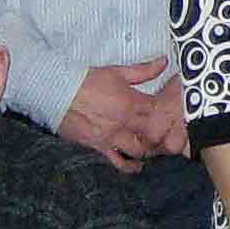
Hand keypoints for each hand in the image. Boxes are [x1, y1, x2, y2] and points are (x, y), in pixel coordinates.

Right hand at [61, 60, 182, 167]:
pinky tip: (137, 165)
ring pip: (141, 150)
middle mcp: (125, 122)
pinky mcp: (99, 147)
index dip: (171, 112)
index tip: (173, 112)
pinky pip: (119, 162)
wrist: (56, 92)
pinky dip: (131, 166)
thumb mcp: (117, 72)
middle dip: (164, 133)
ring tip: (153, 147)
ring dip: (150, 150)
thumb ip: (143, 70)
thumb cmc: (85, 80)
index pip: (161, 111)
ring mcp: (112, 137)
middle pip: (155, 134)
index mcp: (131, 102)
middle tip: (168, 133)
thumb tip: (163, 62)